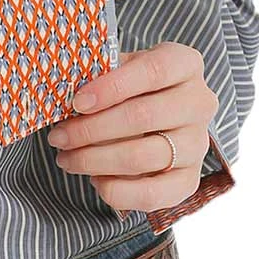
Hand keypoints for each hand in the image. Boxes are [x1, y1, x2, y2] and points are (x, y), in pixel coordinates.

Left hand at [45, 42, 217, 214]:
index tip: (76, 102)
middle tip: (58, 137)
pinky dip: (117, 190)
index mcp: (184, 64)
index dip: (111, 87)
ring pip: (143, 157)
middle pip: (142, 117)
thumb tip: (65, 92)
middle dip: (91, 129)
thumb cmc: (132, 83)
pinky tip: (95, 179)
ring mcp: (198, 143)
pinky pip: (153, 194)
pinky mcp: (190, 179)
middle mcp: (199, 102)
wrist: (160, 110)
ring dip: (95, 161)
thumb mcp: (120, 66)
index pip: (151, 71)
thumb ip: (100, 74)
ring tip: (66, 158)